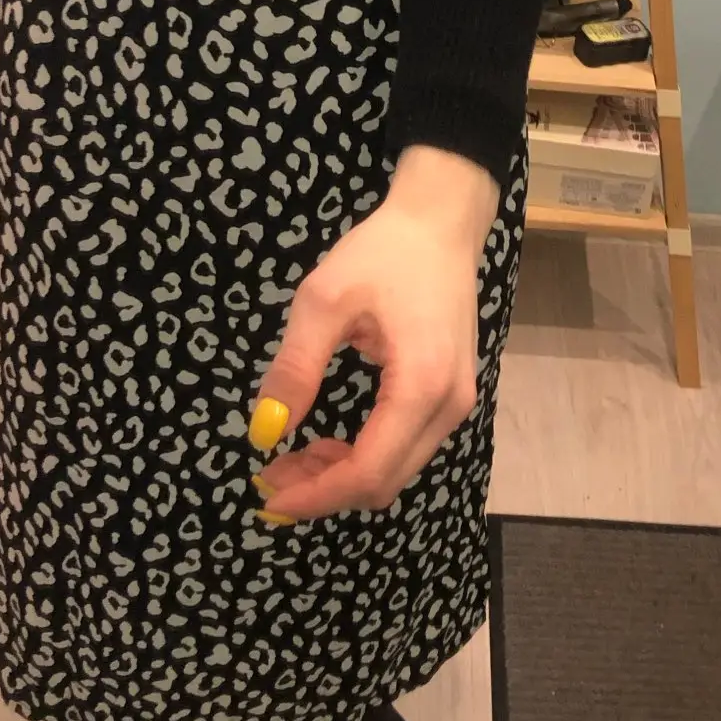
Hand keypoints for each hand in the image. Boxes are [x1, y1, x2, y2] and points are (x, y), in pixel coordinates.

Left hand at [249, 146, 498, 520]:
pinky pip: (406, 447)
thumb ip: (295, 368)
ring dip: (342, 476)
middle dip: (324, 490)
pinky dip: (365, 457)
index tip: (268, 498)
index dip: (316, 495)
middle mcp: (448, 406)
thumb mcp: (324, 300)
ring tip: (292, 459)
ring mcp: (456, 403)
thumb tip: (264, 430)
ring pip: (396, 470)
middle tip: (271, 476)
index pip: (368, 471)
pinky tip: (328, 443)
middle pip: (384, 482)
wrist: (441, 222)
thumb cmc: (383, 252)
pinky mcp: (451, 395)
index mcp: (420, 385)